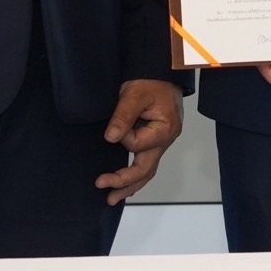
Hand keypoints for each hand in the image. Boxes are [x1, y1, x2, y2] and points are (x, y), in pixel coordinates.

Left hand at [96, 79, 184, 205]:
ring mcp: (160, 142)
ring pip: (146, 170)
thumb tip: (110, 137)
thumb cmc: (151, 81)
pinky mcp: (153, 140)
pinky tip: (123, 185)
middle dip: (124, 182)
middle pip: (146, 169)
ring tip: (111, 199)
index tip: (116, 123)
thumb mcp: (134, 95)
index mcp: (165, 129)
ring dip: (129, 185)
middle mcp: (166, 140)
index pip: (137, 144)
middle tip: (104, 189)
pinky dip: (134, 175)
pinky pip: (145, 163)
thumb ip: (123, 117)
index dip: (123, 136)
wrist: (159, 71)